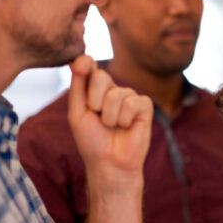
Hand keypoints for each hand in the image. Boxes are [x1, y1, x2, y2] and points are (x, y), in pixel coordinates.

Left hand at [67, 55, 153, 190]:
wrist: (109, 163)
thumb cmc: (92, 140)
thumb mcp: (77, 113)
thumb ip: (77, 86)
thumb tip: (78, 60)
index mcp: (94, 89)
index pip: (89, 66)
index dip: (85, 62)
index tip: (81, 63)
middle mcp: (112, 89)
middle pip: (100, 76)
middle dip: (94, 102)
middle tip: (98, 118)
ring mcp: (129, 96)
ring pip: (116, 94)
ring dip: (109, 117)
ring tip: (112, 127)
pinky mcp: (144, 106)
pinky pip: (131, 103)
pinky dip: (124, 120)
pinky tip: (126, 127)